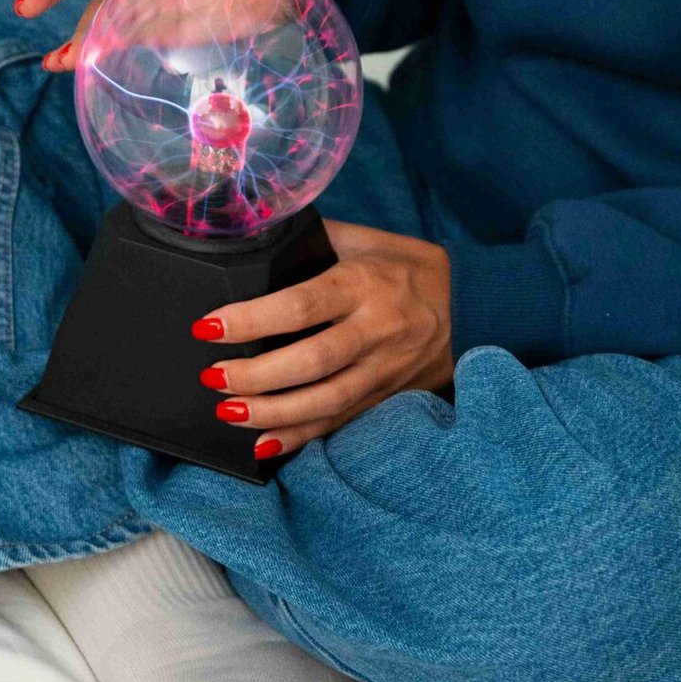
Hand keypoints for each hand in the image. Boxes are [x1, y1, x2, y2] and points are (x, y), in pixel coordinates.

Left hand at [192, 219, 454, 460]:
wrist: (471, 303)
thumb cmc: (404, 265)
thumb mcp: (364, 240)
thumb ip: (313, 240)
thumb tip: (253, 237)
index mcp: (366, 282)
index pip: (302, 305)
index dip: (252, 319)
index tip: (209, 326)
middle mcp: (378, 329)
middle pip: (312, 362)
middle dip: (256, 376)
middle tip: (213, 377)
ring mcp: (385, 369)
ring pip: (326, 401)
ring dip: (272, 413)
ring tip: (227, 412)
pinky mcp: (386, 396)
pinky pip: (339, 422)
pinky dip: (300, 437)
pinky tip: (263, 444)